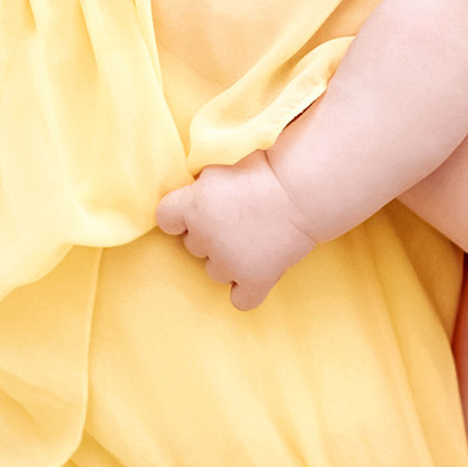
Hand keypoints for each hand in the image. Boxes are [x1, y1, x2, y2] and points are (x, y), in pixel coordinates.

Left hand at [154, 152, 318, 309]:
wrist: (302, 190)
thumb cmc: (266, 168)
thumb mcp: (222, 167)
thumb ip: (203, 187)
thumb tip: (197, 195)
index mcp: (192, 206)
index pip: (165, 219)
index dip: (180, 216)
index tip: (197, 210)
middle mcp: (205, 237)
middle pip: (193, 246)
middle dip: (210, 236)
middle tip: (237, 220)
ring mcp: (228, 263)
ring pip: (214, 271)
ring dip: (227, 261)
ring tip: (253, 242)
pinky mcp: (255, 280)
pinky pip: (241, 300)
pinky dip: (247, 291)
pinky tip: (257, 275)